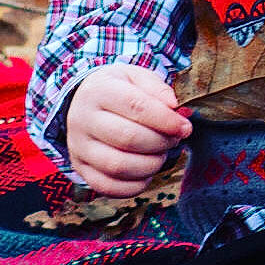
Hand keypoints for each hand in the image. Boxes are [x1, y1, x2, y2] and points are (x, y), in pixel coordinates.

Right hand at [65, 63, 192, 196]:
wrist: (83, 103)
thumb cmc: (118, 90)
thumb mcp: (136, 77)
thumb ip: (157, 88)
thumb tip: (174, 108)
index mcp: (98, 91)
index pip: (135, 106)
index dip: (165, 120)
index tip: (185, 127)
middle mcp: (83, 119)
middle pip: (128, 138)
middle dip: (161, 142)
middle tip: (174, 139)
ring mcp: (79, 147)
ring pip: (118, 166)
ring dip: (150, 165)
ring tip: (160, 154)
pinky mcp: (81, 169)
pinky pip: (108, 187)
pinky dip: (135, 185)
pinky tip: (146, 172)